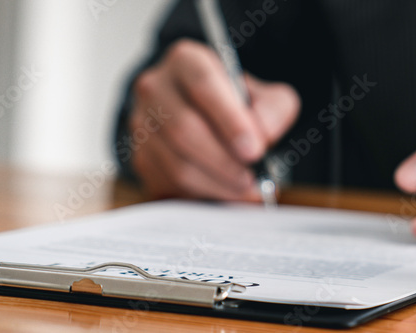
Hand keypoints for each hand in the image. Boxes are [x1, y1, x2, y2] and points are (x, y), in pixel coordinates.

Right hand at [128, 39, 299, 199]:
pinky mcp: (142, 158)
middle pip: (184, 129)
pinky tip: (229, 193)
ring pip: (176, 163)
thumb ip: (273, 110)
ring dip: (217, 182)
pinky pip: (170, 184)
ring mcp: (142, 124)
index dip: (230, 120)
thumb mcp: (267, 96)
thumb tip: (263, 136)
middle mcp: (155, 88)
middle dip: (224, 160)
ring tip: (248, 188)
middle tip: (254, 176)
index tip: (255, 149)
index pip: (203, 85)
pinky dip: (205, 194)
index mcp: (186, 61)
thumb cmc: (239, 105)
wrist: (210, 118)